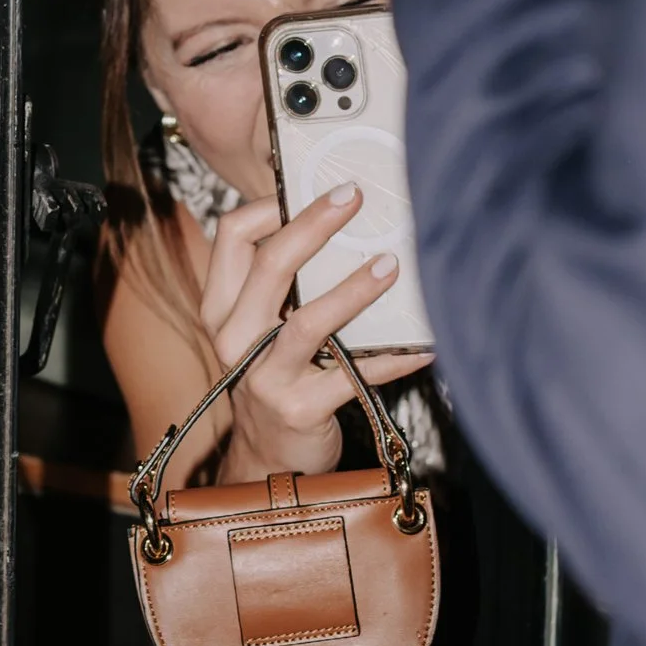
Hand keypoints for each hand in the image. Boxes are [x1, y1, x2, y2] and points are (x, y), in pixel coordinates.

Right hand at [194, 189, 429, 485]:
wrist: (269, 460)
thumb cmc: (275, 376)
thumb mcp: (258, 329)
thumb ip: (277, 284)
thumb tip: (335, 219)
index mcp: (220, 309)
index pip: (230, 237)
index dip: (270, 205)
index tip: (314, 185)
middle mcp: (234, 339)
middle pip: (270, 265)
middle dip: (315, 223)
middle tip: (355, 197)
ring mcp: (264, 376)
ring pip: (308, 320)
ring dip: (355, 288)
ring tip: (392, 264)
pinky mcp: (301, 409)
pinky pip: (355, 374)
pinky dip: (395, 358)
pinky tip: (426, 344)